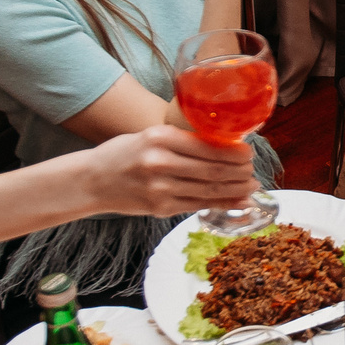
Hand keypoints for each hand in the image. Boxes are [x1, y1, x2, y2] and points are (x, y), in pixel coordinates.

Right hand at [89, 124, 261, 215]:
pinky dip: (223, 203)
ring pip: (210, 190)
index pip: (208, 147)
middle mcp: (161, 163)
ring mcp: (161, 189)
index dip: (235, 153)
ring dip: (236, 189)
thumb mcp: (150, 136)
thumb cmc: (124, 154)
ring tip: (251, 185)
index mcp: (160, 138)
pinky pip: (199, 205)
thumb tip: (225, 145)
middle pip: (213, 169)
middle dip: (240, 172)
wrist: (92, 181)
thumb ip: (183, 141)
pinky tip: (238, 200)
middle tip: (253, 170)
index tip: (248, 153)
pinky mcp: (160, 208)